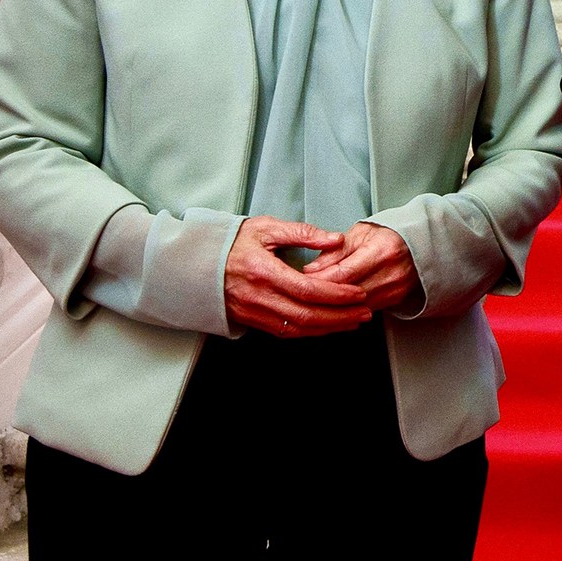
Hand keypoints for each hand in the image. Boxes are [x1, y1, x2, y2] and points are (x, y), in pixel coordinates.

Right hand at [224, 216, 374, 338]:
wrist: (198, 264)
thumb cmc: (233, 243)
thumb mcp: (266, 228)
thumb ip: (302, 233)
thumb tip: (334, 239)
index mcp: (263, 271)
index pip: (307, 289)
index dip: (336, 294)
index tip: (358, 293)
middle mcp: (259, 296)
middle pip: (307, 315)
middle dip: (340, 316)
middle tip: (364, 312)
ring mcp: (255, 312)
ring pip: (298, 329)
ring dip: (330, 327)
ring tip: (354, 321)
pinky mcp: (254, 322)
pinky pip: (287, 332)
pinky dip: (312, 331)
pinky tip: (329, 325)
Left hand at [296, 221, 421, 313]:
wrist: (417, 244)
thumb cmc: (387, 235)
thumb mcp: (359, 234)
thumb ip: (334, 251)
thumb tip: (311, 269)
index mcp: (382, 250)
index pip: (344, 273)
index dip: (319, 280)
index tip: (301, 281)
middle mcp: (391, 272)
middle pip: (349, 293)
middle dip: (322, 295)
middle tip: (301, 294)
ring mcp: (396, 289)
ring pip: (356, 306)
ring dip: (333, 306)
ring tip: (314, 301)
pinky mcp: (395, 300)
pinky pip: (365, 310)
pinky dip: (347, 309)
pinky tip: (334, 306)